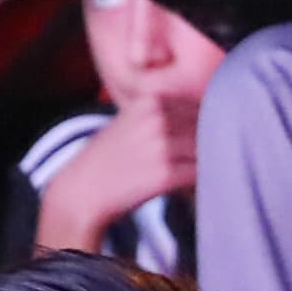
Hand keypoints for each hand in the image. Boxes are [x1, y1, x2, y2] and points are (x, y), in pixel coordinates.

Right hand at [32, 99, 191, 251]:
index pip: (199, 105)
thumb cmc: (108, 158)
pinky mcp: (166, 173)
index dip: (206, 123)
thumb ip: (163, 114)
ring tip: (190, 174)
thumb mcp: (130, 121)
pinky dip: (198, 183)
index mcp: (150, 101)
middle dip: (209, 143)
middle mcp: (158, 118)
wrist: (83, 189)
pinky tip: (185, 188)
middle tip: (198, 159)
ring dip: (206, 162)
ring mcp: (163, 145)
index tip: (196, 140)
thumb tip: (205, 116)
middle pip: (207, 126)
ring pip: (207, 150)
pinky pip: (199, 174)